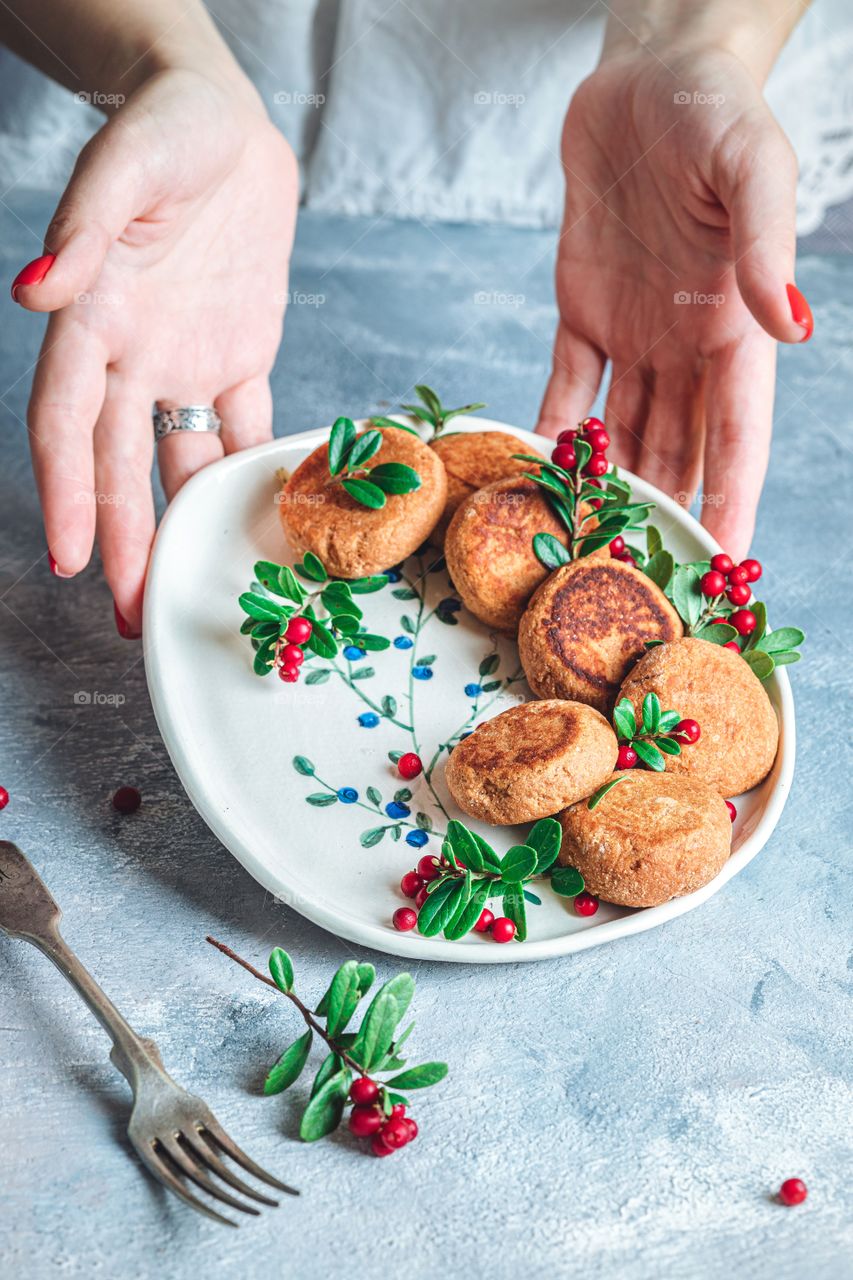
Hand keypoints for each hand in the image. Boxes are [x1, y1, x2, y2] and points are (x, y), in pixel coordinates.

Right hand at [14, 68, 296, 634]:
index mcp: (95, 316)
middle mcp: (134, 353)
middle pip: (119, 466)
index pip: (67, 422)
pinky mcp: (241, 357)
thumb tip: (37, 291)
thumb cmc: (168, 128)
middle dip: (122, 542)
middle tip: (131, 614)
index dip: (65, 492)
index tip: (70, 558)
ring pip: (176, 463)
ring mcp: (187, 362)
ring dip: (178, 528)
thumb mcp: (127, 161)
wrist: (227, 121)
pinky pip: (245, 427)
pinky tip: (257, 524)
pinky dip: (251, 474)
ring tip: (183, 590)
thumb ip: (86, 225)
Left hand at [536, 45, 810, 557]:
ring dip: (605, 488)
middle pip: (677, 451)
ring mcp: (634, 336)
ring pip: (621, 434)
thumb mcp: (753, 171)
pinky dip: (550, 428)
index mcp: (736, 330)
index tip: (723, 566)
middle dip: (661, 515)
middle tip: (636, 581)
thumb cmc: (715, 113)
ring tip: (583, 547)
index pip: (738, 437)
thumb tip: (795, 329)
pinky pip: (566, 385)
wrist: (649, 76)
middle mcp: (687, 348)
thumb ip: (766, 250)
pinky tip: (535, 472)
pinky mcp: (583, 313)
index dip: (730, 502)